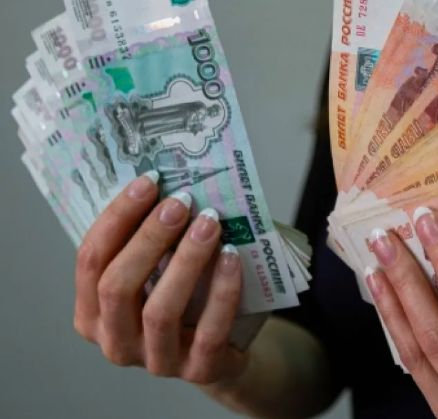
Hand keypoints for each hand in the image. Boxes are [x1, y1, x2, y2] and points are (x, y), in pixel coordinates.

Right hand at [73, 171, 247, 383]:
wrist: (224, 349)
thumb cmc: (184, 298)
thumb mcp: (157, 272)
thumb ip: (151, 240)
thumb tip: (169, 183)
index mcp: (92, 313)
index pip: (90, 261)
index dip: (117, 218)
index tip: (148, 182)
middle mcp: (115, 341)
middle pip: (118, 287)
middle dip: (149, 238)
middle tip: (180, 202)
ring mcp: (156, 361)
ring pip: (160, 311)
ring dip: (185, 260)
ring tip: (209, 223)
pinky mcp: (199, 370)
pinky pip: (209, 331)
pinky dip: (222, 291)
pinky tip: (231, 257)